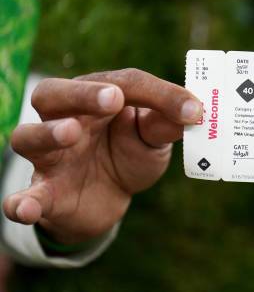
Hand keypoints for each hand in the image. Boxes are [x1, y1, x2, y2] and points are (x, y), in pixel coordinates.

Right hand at [4, 69, 202, 243]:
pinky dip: (22, 202)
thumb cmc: (128, 153)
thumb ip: (166, 125)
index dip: (160, 95)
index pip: (124, 84)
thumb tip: (193, 113)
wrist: (108, 198)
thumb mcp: (152, 139)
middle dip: (82, 94)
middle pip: (53, 93)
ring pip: (27, 136)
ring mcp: (51, 157)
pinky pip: (25, 196)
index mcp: (96, 98)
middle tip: (113, 99)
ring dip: (47, 133)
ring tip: (70, 133)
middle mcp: (65, 119)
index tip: (193, 112)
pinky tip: (24, 207)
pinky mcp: (46, 193)